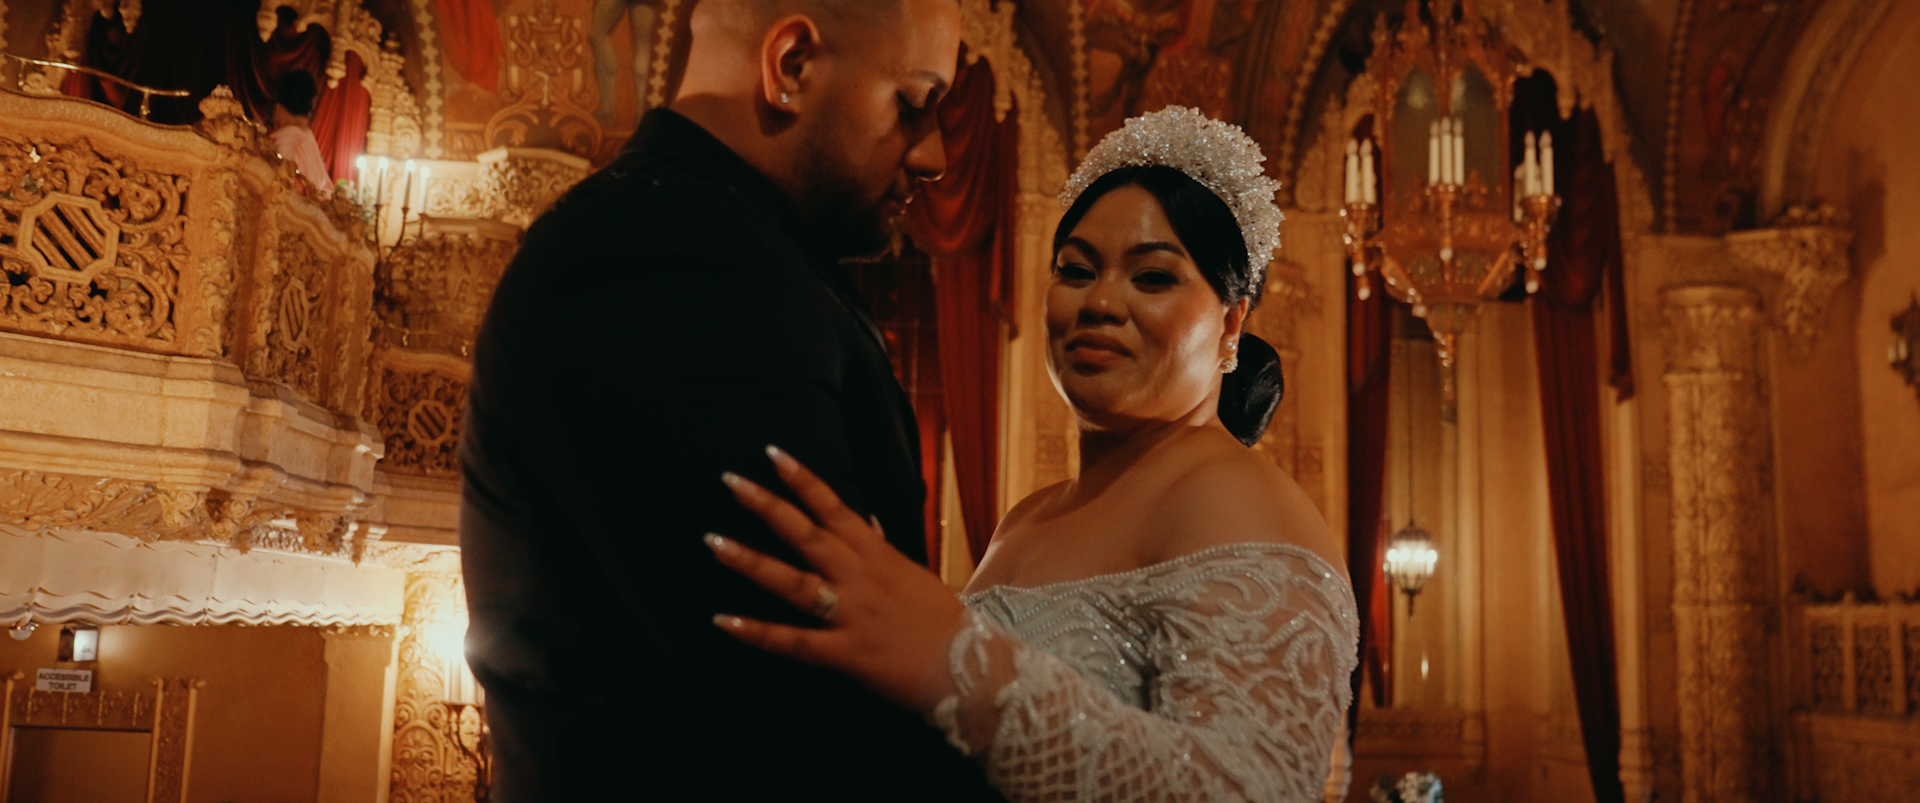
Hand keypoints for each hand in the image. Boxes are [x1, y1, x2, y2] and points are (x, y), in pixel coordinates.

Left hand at [707, 445, 966, 713]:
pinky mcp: (846, 654)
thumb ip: (883, 547)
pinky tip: (723, 621)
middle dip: (767, 506)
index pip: (834, 507)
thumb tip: (868, 520)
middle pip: (807, 535)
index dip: (803, 479)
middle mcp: (861, 577)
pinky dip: (758, 633)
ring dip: (751, 562)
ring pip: (795, 583)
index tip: (771, 453)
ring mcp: (852, 614)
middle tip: (730, 481)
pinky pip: (795, 642)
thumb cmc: (941, 620)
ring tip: (713, 542)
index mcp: (878, 554)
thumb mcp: (913, 573)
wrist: (970, 667)